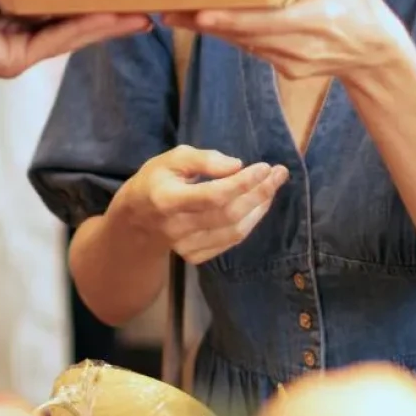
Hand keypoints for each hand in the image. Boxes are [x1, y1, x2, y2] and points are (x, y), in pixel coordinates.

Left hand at [0, 0, 148, 76]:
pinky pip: (56, 41)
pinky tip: (109, 17)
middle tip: (147, 8)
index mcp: (16, 12)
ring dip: (107, 24)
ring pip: (72, 35)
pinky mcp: (12, 61)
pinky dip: (85, 28)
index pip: (66, 6)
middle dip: (112, 16)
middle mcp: (19, 35)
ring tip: (140, 15)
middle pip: (76, 24)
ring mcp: (18, 51)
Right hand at [118, 145, 288, 265]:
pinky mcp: (195, 257)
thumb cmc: (156, 180)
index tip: (265, 166)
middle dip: (260, 192)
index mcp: (167, 199)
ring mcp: (186, 247)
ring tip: (272, 186)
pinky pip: (231, 241)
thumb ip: (204, 159)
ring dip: (260, 207)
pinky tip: (258, 204)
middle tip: (279, 173)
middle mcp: (177, 228)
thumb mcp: (172, 159)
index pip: (213, 195)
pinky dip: (250, 222)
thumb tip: (238, 166)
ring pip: (235, 230)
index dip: (243, 182)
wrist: (137, 219)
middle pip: (229, 214)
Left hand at [168, 0, 406, 80]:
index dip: (231, 19)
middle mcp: (300, 47)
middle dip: (205, 23)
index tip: (200, 13)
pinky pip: (253, 48)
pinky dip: (231, 34)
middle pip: (244, 35)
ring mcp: (291, 63)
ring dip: (212, 29)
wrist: (376, 56)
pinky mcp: (286, 70)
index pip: (266, 22)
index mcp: (318, 20)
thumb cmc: (364, 7)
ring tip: (177, 14)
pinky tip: (207, 21)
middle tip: (170, 10)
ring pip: (244, 44)